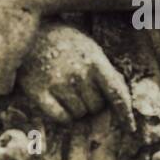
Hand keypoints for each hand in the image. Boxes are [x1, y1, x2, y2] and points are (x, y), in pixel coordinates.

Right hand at [16, 21, 133, 128]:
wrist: (29, 31)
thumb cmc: (64, 41)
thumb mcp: (89, 48)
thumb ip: (104, 71)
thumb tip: (118, 97)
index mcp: (95, 61)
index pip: (116, 94)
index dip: (125, 114)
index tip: (130, 129)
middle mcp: (78, 74)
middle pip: (96, 108)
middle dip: (92, 102)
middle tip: (80, 87)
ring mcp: (58, 83)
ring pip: (79, 114)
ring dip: (76, 108)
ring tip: (66, 89)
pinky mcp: (38, 91)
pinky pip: (61, 118)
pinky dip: (63, 115)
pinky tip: (58, 101)